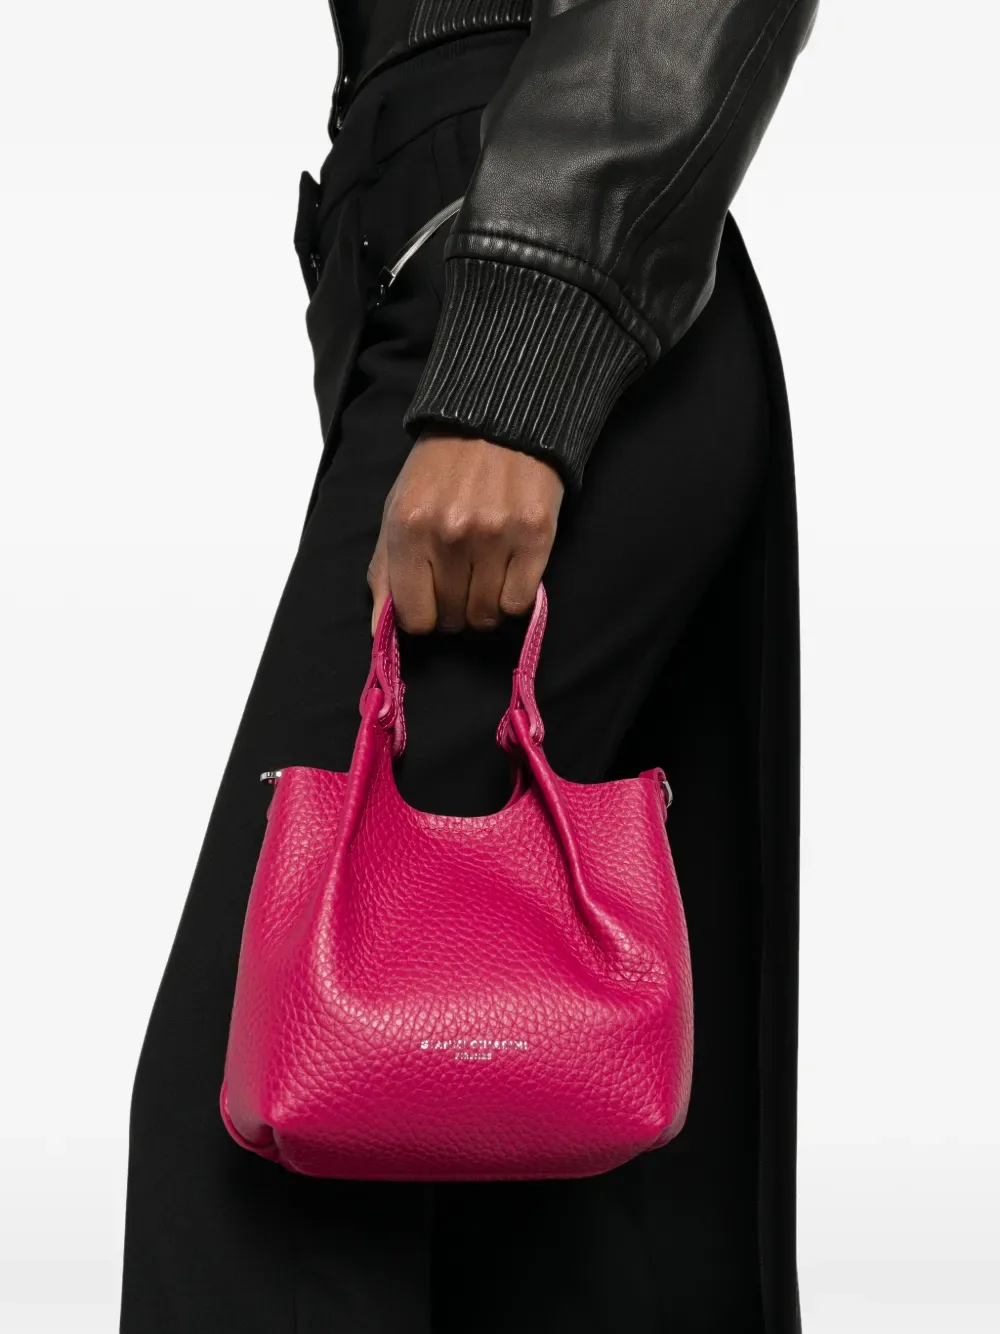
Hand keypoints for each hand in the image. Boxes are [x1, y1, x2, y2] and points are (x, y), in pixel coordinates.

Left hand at [368, 433, 563, 633]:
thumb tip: (380, 630)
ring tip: (484, 574)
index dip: (422, 616)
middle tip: (459, 580)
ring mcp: (496, 536)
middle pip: (451, 618)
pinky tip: (508, 570)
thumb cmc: (441, 469)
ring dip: (484, 605)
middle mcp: (451, 535)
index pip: (414, 616)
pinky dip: (513, 596)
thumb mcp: (398, 509)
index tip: (430, 600)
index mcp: (409, 528)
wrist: (498, 420)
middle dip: (453, 609)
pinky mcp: (535, 535)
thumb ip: (385, 570)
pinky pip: (519, 601)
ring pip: (487, 615)